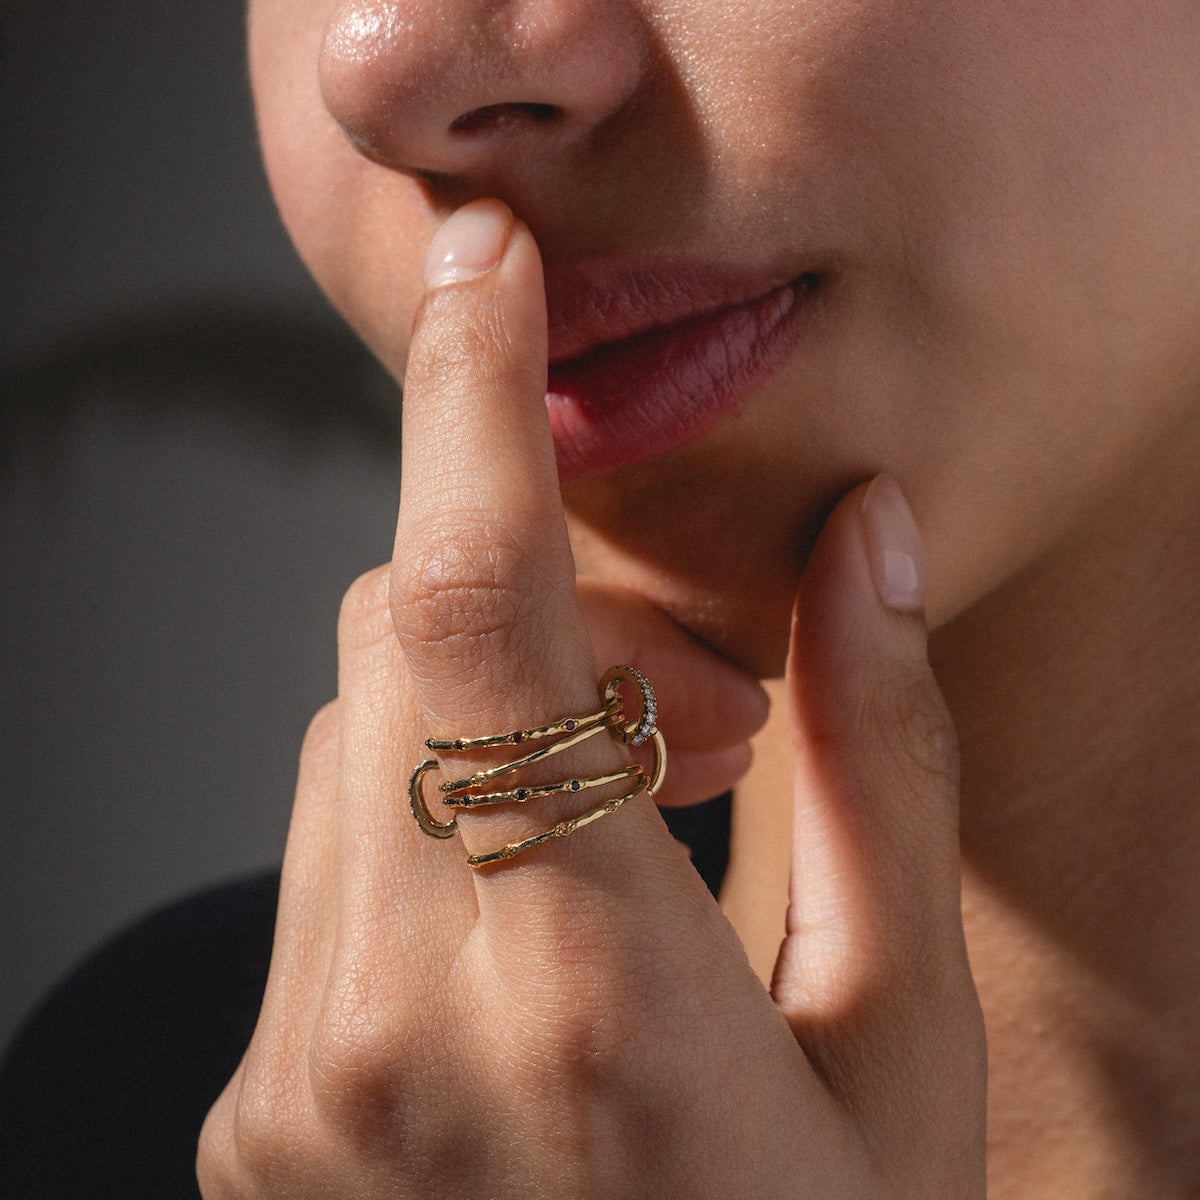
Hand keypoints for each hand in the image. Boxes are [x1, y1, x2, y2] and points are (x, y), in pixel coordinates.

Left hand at [198, 200, 985, 1197]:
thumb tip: (865, 534)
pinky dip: (421, 825)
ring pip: (346, 738)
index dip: (472, 401)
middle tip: (684, 712)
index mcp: (584, 995)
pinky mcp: (260, 1113)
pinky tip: (525, 934)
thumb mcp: (906, 1038)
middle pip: (396, 642)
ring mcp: (298, 1086)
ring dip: (477, 723)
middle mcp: (393, 1030)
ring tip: (616, 840)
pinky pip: (320, 858)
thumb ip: (883, 760)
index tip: (484, 266)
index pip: (470, 604)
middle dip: (528, 600)